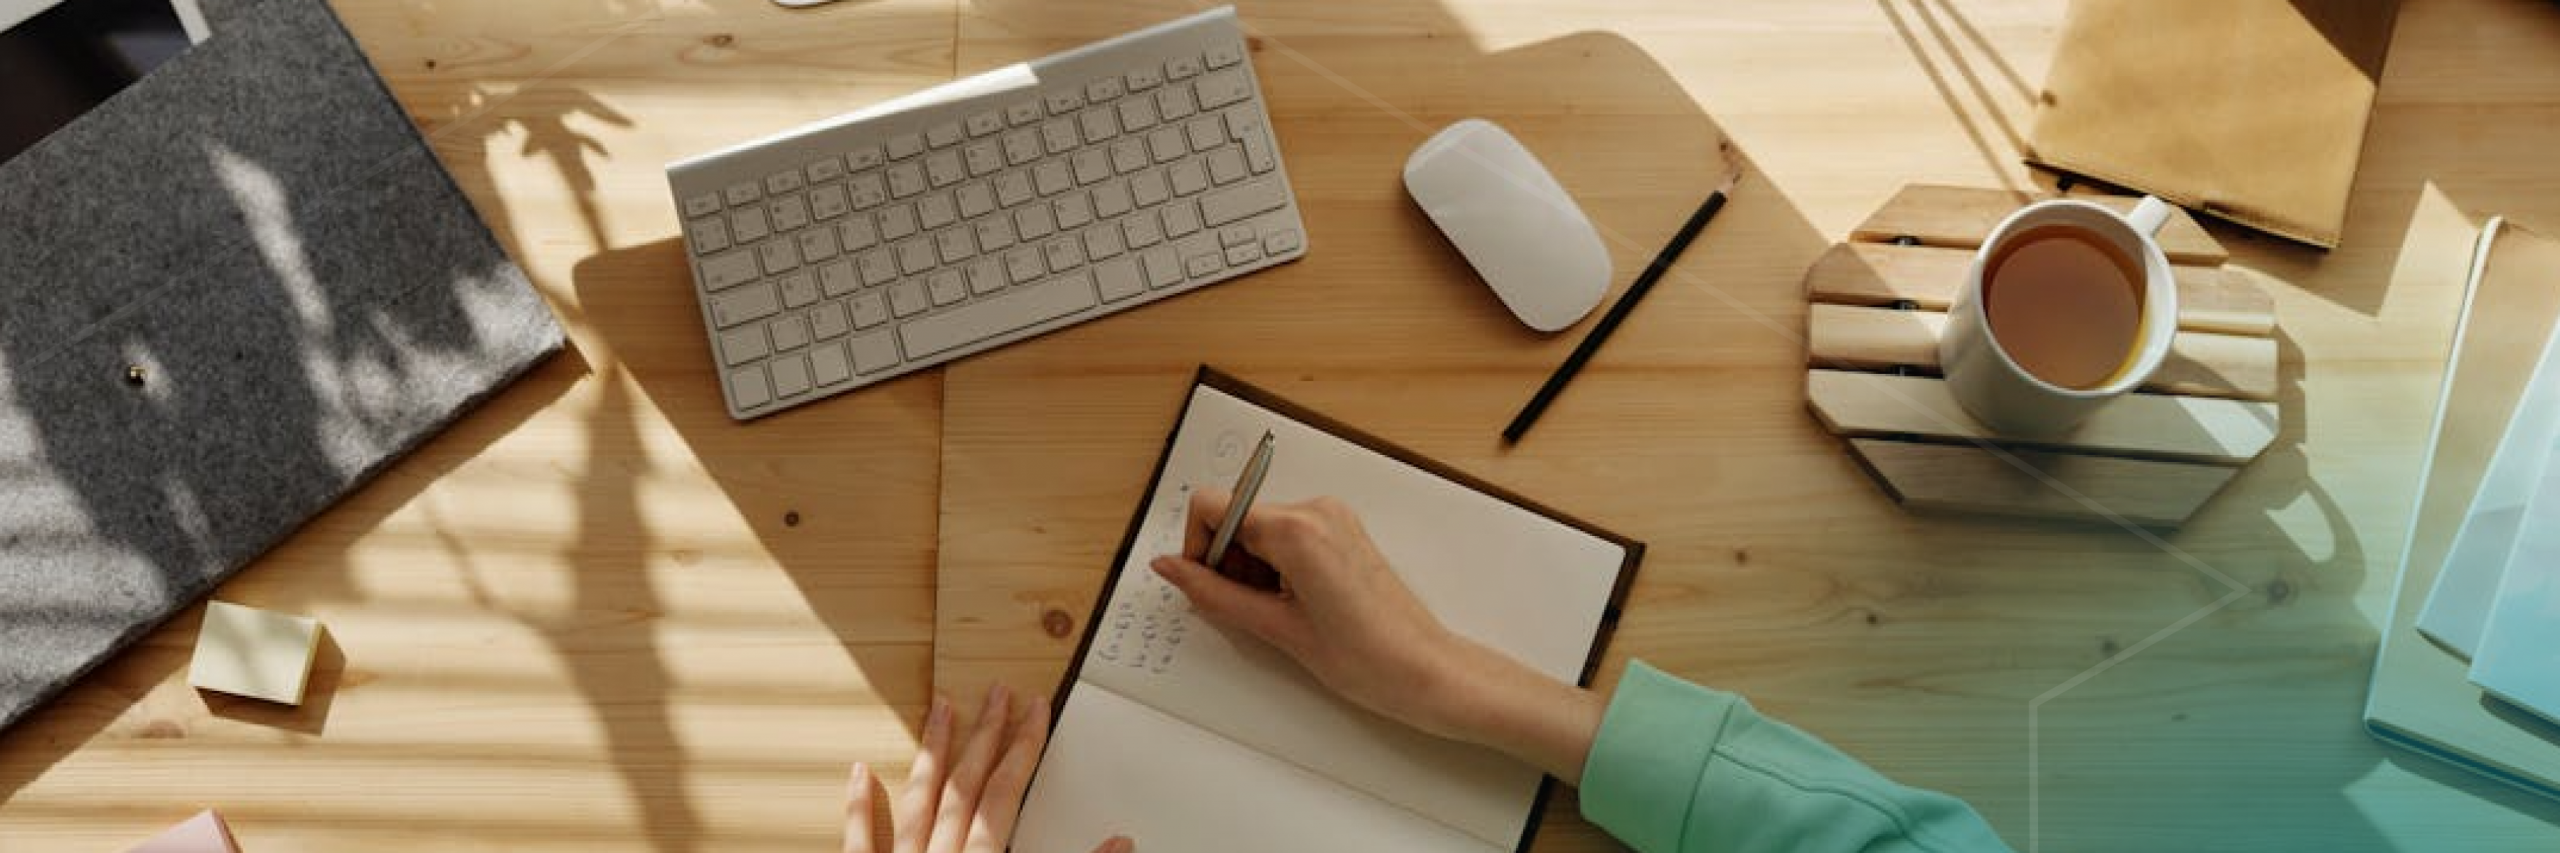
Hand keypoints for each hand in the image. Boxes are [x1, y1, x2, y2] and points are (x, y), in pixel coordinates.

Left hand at [843, 685, 1131, 852]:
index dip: (1023, 746)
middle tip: (998, 692)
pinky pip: (860, 843)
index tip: (1035, 709)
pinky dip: (859, 806)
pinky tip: (858, 772)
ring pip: (918, 801)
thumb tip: (1121, 843)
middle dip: (985, 735)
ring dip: (932, 752)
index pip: (1007, 792)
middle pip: (966, 786)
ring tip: (942, 708)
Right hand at [1150, 490, 1604, 782]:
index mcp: (1296, 528)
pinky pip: (1288, 536)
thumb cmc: (1365, 657)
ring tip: (1279, 614)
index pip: (1212, 505)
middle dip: (1227, 562)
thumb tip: (1169, 568)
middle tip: (1250, 611)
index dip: (1197, 546)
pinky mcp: (1343, 531)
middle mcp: (1316, 510)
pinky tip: (1295, 605)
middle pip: (1236, 516)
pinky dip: (1276, 567)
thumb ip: (1213, 593)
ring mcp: (1333, 518)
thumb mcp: (1275, 629)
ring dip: (1252, 568)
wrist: (1426, 671)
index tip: (1205, 584)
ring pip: (1260, 528)